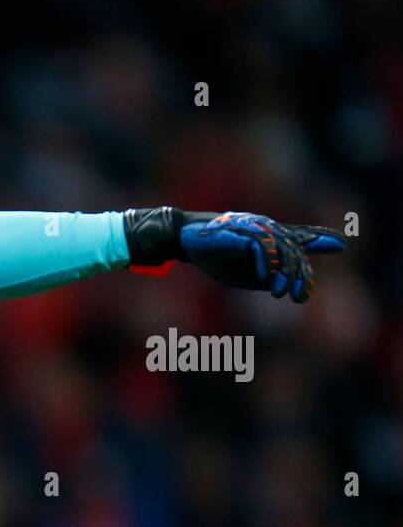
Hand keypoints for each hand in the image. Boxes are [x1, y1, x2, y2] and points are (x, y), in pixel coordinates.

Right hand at [124, 206, 346, 302]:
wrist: (185, 240)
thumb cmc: (213, 255)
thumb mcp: (242, 271)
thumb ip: (264, 275)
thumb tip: (280, 282)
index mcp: (269, 236)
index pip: (299, 237)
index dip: (320, 238)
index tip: (341, 245)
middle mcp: (267, 228)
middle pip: (294, 249)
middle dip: (299, 275)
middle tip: (299, 297)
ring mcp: (255, 228)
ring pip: (282, 248)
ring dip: (284, 273)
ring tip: (281, 293)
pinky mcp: (241, 231)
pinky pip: (262, 246)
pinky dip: (266, 263)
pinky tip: (266, 278)